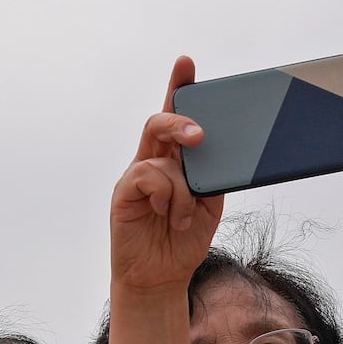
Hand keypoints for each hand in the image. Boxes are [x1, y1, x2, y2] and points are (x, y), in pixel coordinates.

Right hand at [111, 57, 223, 290]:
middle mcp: (153, 163)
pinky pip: (148, 175)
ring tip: (183, 217)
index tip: (186, 63)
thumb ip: (212, 178)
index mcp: (175, 162)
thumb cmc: (183, 242)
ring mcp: (136, 176)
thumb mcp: (209, 207)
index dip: (177, 88)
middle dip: (181, 120)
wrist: (160, 279)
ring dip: (182, 189)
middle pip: (161, 123)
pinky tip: (168, 215)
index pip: (175, 118)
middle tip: (200, 134)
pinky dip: (167, 194)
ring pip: (162, 157)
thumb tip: (218, 153)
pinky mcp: (124, 192)